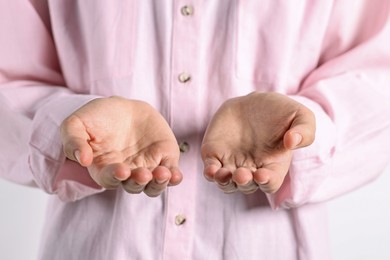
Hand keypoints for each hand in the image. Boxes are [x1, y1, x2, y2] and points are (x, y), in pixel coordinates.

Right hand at [60, 96, 181, 196]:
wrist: (122, 107)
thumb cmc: (96, 118)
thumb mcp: (76, 124)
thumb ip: (74, 141)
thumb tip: (82, 159)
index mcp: (104, 169)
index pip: (110, 179)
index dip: (115, 177)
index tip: (120, 170)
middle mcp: (127, 173)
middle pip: (134, 185)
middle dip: (138, 181)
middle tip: (143, 174)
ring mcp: (147, 166)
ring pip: (153, 184)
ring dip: (159, 183)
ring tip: (163, 174)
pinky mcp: (164, 158)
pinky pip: (170, 172)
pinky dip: (174, 177)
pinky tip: (175, 175)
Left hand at [201, 92, 314, 193]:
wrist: (253, 101)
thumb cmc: (280, 111)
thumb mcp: (300, 116)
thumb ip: (304, 131)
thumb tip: (292, 142)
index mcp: (273, 165)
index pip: (270, 183)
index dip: (266, 182)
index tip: (262, 175)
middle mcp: (252, 169)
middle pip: (247, 186)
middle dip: (244, 182)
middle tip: (243, 174)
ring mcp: (232, 164)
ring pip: (226, 183)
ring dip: (225, 182)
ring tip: (224, 174)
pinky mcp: (216, 155)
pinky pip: (211, 170)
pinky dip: (210, 173)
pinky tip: (212, 170)